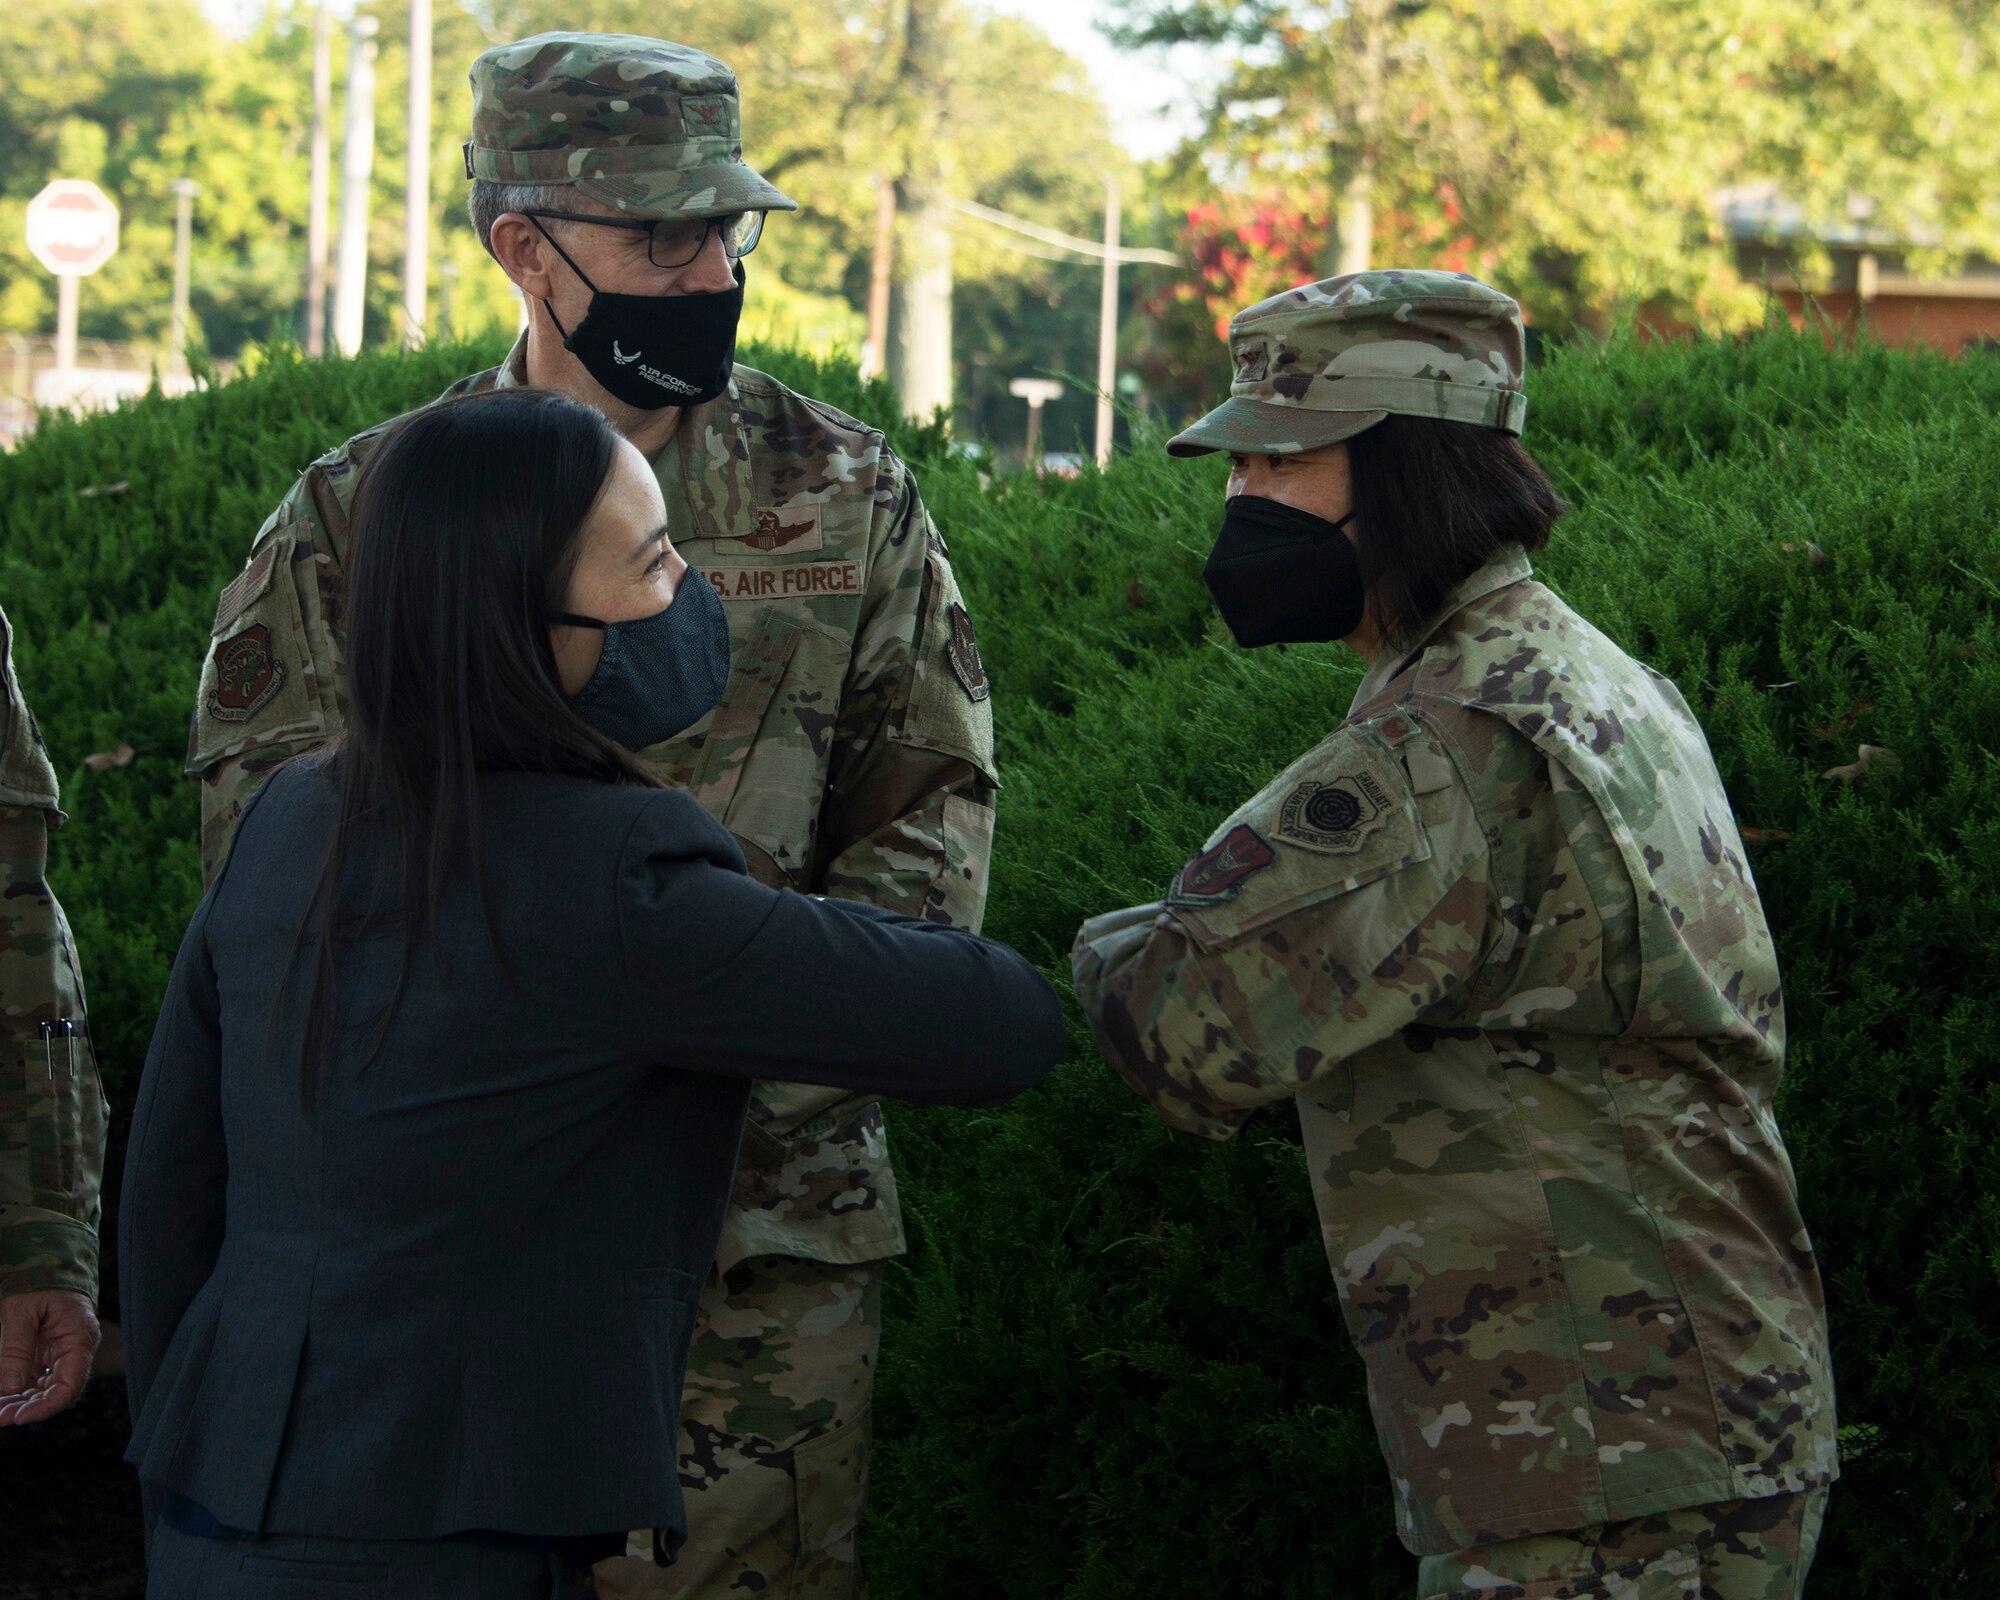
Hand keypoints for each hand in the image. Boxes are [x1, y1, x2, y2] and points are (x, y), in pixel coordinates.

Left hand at [0, 1289, 100, 1423]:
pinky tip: (2, 1398)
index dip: (46, 1407)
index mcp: (80, 1337)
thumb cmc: (36, 1280)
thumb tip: (10, 1390)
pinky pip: (34, 1379)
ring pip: (44, 1388)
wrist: (42, 1260)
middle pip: (57, 1391)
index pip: (70, 1385)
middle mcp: (74, 1349)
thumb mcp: (20, 1311)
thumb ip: (15, 1350)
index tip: (17, 1418)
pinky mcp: (45, 1352)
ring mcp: (60, 1352)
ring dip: (21, 1402)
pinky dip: (18, 1390)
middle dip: (28, 1408)